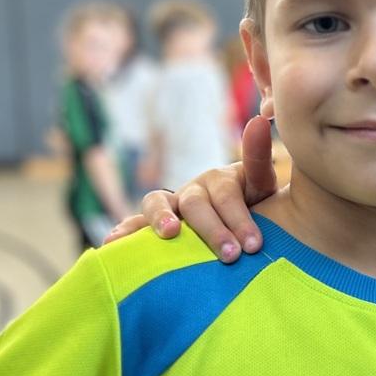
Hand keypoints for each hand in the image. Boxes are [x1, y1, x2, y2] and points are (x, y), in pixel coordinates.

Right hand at [105, 116, 276, 261]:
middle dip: (212, 230)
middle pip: (195, 204)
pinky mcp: (155, 227)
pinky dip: (124, 231)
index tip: (253, 244)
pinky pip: (136, 225)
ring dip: (159, 217)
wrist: (243, 224)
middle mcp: (192, 190)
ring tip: (169, 233)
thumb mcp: (262, 184)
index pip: (226, 195)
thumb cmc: (254, 204)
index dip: (238, 218)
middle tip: (230, 255)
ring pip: (156, 204)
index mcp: (217, 180)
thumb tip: (260, 121)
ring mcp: (171, 207)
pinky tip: (112, 242)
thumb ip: (259, 158)